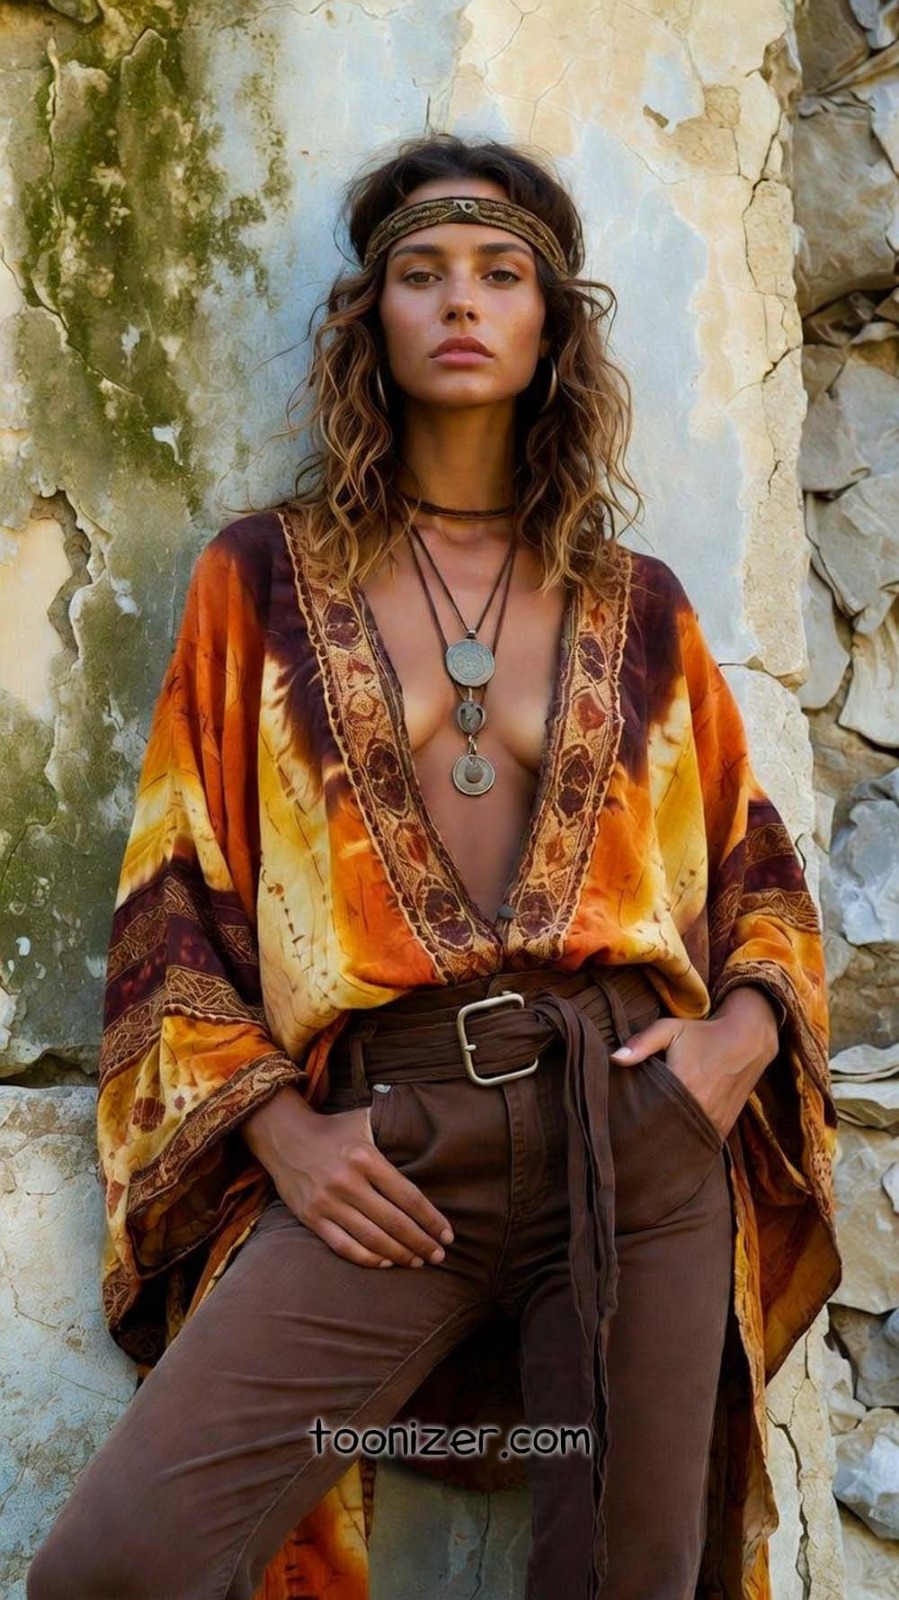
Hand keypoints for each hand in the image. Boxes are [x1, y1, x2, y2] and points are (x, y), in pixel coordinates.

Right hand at [241, 1087, 453, 1270]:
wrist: (283, 1135)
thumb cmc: (333, 1130)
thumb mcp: (364, 1120)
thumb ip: (394, 1127)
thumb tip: (429, 1132)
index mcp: (366, 1157)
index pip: (408, 1196)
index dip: (431, 1219)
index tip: (447, 1234)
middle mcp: (347, 1181)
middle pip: (394, 1222)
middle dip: (421, 1242)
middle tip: (439, 1255)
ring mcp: (327, 1202)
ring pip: (371, 1238)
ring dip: (399, 1254)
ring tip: (417, 1261)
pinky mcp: (310, 1217)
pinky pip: (343, 1246)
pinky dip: (367, 1258)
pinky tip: (385, 1262)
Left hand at [610, 986, 779, 1138]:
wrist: (747, 1041)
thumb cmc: (703, 1034)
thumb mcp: (670, 1029)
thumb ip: (641, 1043)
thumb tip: (614, 1058)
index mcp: (683, 1084)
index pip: (649, 1110)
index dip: (633, 1117)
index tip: (620, 1122)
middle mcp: (700, 1107)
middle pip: (663, 1131)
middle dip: (646, 1134)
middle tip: (627, 1139)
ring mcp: (713, 1121)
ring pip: (681, 1141)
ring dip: (665, 1142)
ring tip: (646, 1146)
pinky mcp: (722, 1127)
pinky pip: (698, 1143)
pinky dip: (684, 1143)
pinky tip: (670, 1145)